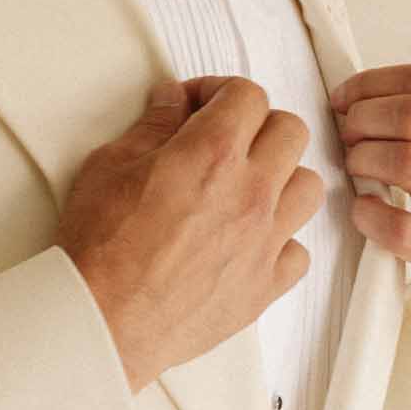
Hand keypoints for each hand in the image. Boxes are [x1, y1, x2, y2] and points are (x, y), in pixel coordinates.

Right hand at [53, 75, 325, 394]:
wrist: (104, 318)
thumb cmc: (101, 248)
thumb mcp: (110, 165)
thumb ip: (152, 127)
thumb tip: (172, 102)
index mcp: (212, 153)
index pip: (247, 95)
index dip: (220, 91)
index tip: (200, 104)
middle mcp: (250, 192)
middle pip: (290, 131)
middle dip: (257, 125)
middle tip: (225, 139)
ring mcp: (264, 240)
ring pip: (309, 186)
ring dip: (282, 178)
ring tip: (247, 187)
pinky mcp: (265, 285)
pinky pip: (300, 251)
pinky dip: (281, 241)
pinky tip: (250, 241)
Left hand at [329, 64, 410, 366]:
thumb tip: (360, 100)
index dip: (370, 85)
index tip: (344, 99)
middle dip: (363, 119)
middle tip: (347, 136)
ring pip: (404, 161)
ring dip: (362, 160)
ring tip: (357, 170)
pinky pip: (398, 226)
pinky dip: (367, 213)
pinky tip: (364, 210)